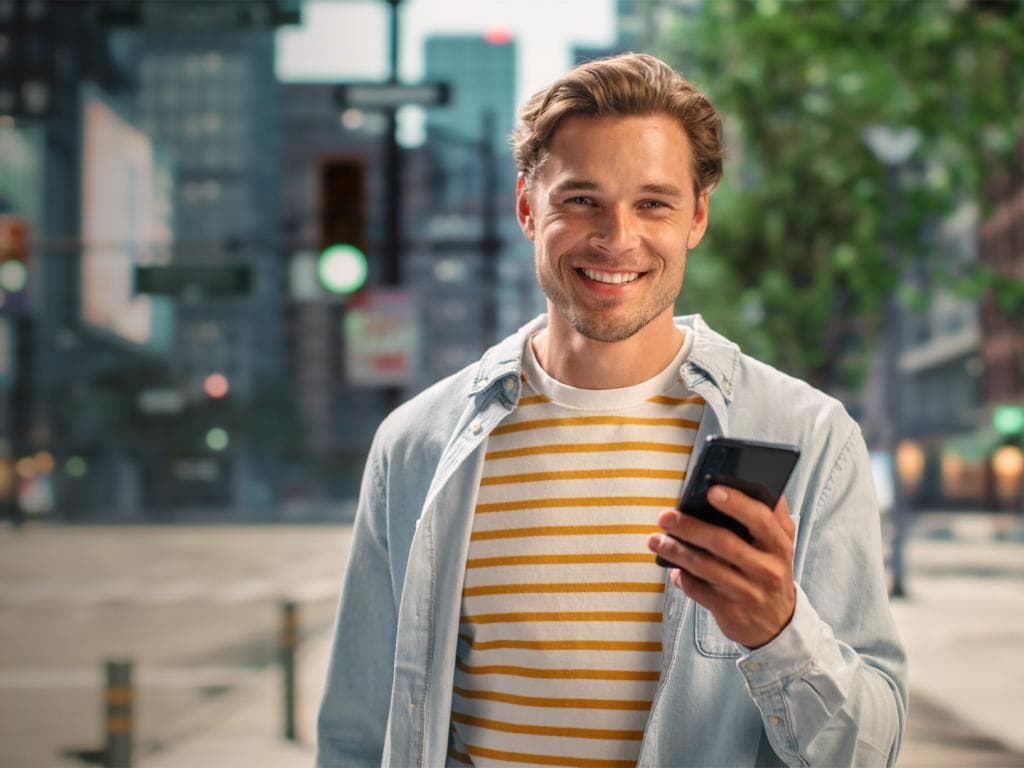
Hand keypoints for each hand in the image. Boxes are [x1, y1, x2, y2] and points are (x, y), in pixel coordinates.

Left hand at [646, 486, 796, 648]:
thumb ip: (768, 515)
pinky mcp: (730, 610)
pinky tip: (670, 566)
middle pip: (725, 543)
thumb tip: (742, 481)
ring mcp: (749, 591)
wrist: (776, 623)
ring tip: (656, 540)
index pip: (760, 519)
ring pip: (706, 566)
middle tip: (666, 516)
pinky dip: (681, 576)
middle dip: (691, 527)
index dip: (737, 503)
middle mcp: (767, 568)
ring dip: (676, 551)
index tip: (711, 490)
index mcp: (779, 544)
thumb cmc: (769, 571)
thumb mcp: (779, 545)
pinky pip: (698, 589)